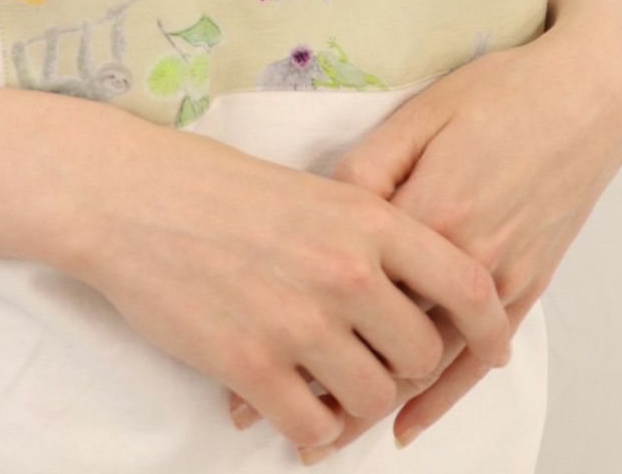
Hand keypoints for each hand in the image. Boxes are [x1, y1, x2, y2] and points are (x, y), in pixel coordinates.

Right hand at [64, 113, 514, 452]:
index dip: (489, 327)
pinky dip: (311, 435)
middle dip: (405, 370)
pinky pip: (312, 430)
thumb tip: (410, 291)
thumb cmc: (215, 186)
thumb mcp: (312, 190)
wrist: (131, 197)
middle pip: (422, 355)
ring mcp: (299, 321)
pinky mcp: (250, 366)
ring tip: (329, 391)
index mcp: (367, 218)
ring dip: (357, 406)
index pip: (466, 284)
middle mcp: (346, 271)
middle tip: (374, 365)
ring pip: (373, 400)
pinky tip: (295, 415)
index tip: (491, 349)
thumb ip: (368, 236)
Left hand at [226, 11, 621, 457]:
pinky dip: (443, 397)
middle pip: (385, 337)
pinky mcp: (529, 284)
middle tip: (264, 414)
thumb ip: (369, 167)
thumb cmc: (498, 93)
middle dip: (324, 380)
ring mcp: (503, 277)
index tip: (247, 350)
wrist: (588, 97)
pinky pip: (481, 356)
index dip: (296, 323)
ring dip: (374, 400)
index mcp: (431, 209)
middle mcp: (467, 256)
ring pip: (429, 359)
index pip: (350, 286)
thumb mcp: (422, 114)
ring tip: (320, 435)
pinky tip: (404, 427)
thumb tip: (319, 207)